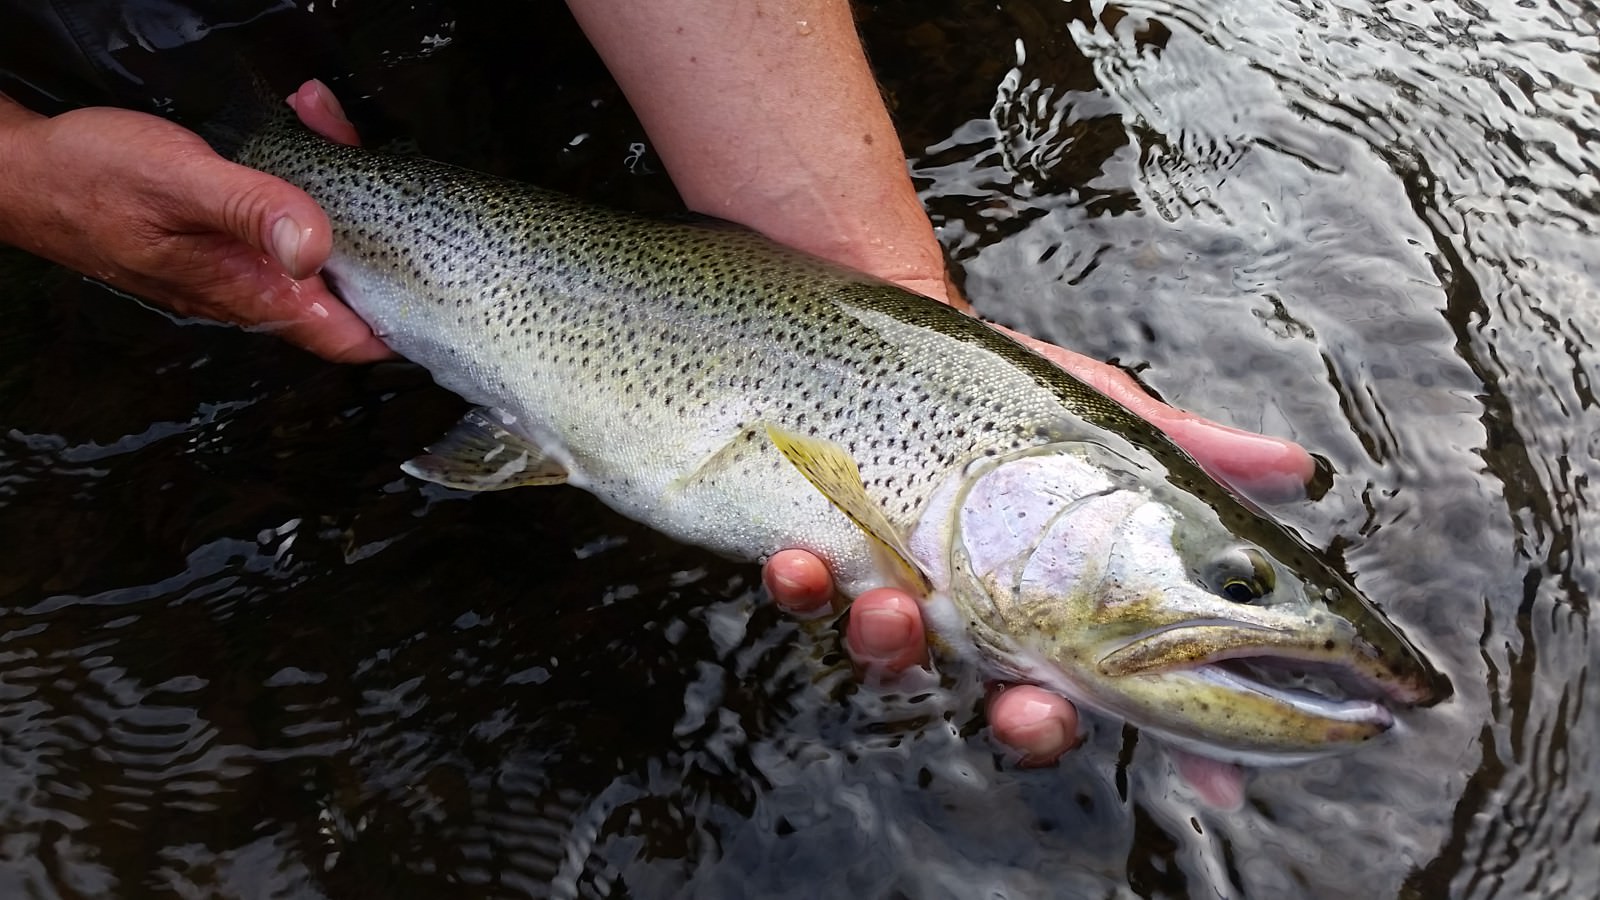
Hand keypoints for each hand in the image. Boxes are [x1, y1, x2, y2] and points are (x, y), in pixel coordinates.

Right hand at [0, 84, 383, 360]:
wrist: (24, 173)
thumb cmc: (92, 178)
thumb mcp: (181, 183)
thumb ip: (252, 212)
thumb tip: (316, 248)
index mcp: (252, 293)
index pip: (351, 337)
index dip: (404, 321)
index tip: (442, 287)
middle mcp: (253, 291)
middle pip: (347, 279)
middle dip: (374, 222)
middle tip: (364, 148)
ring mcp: (240, 268)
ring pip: (318, 242)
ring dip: (336, 184)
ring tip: (322, 118)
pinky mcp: (227, 239)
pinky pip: (284, 217)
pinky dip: (300, 176)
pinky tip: (295, 123)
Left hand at [762, 334, 1315, 765]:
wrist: (902, 335)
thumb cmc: (1015, 397)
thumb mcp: (1107, 423)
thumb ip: (1193, 455)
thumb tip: (1298, 469)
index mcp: (1061, 606)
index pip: (1132, 687)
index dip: (1179, 743)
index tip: (1220, 780)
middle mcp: (982, 618)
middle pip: (1013, 704)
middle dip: (1026, 724)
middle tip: (1030, 713)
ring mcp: (900, 593)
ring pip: (900, 660)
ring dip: (894, 646)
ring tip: (890, 604)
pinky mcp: (826, 559)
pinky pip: (805, 600)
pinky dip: (799, 590)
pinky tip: (798, 563)